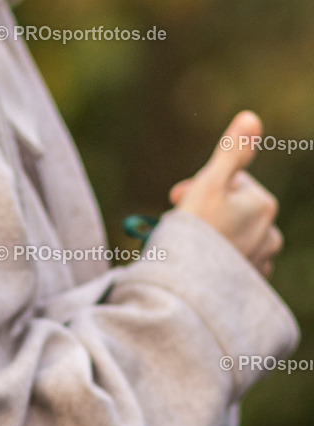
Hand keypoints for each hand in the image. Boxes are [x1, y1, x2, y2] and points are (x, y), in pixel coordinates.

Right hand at [170, 111, 282, 277]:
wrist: (187, 288)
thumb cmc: (194, 234)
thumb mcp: (208, 185)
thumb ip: (231, 152)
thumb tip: (251, 117)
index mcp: (263, 204)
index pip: (229, 183)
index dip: (198, 188)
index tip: (175, 199)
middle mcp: (270, 232)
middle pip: (231, 211)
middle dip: (206, 214)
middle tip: (177, 225)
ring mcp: (261, 260)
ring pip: (233, 238)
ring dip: (212, 239)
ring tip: (187, 248)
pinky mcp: (249, 284)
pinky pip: (233, 264)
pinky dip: (218, 262)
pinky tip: (199, 266)